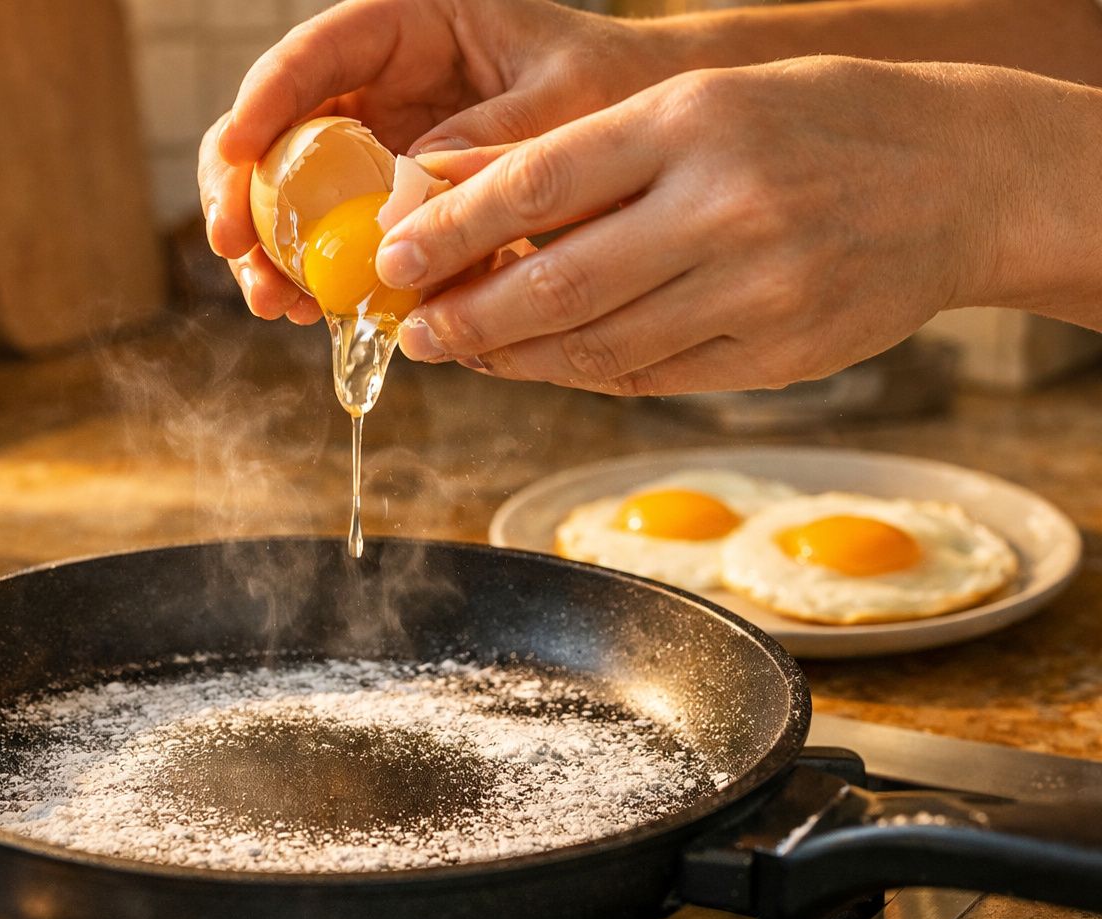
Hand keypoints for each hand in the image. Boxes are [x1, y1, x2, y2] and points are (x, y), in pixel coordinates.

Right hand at [197, 0, 685, 322]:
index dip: (265, 99)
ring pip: (289, 188)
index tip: (234, 151)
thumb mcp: (568, 100)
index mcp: (409, 24)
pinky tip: (310, 311)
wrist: (647, 140)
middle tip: (234, 247)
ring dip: (270, 247)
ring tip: (274, 303)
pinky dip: (315, 274)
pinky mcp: (384, 201)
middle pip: (278, 124)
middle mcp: (376, 82)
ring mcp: (374, 144)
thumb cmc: (614, 88)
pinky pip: (332, 234)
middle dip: (246, 187)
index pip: (318, 51)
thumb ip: (494, 135)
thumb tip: (410, 189)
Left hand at [380, 57, 1006, 393]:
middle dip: (466, 317)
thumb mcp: (697, 104)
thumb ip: (579, 152)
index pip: (539, 183)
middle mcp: (723, 207)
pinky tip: (541, 365)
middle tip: (415, 332)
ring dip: (514, 359)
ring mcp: (756, 290)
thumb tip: (451, 185)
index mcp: (693, 123)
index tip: (392, 259)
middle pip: (556, 283)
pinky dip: (581, 375)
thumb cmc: (813, 126)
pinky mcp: (776, 356)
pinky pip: (649, 378)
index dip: (449, 230)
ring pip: (597, 347)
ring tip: (467, 351)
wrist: (960, 179)